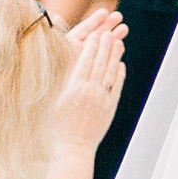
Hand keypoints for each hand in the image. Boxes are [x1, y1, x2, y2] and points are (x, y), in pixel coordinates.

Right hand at [50, 10, 126, 164]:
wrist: (73, 146)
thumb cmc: (58, 124)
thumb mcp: (56, 99)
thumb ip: (64, 80)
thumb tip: (67, 61)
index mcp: (73, 88)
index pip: (85, 61)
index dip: (92, 45)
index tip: (95, 33)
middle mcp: (89, 91)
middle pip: (99, 63)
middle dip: (105, 46)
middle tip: (108, 32)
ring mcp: (102, 99)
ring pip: (110, 73)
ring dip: (115, 56)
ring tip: (118, 42)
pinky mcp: (110, 108)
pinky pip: (117, 87)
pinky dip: (119, 74)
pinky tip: (121, 64)